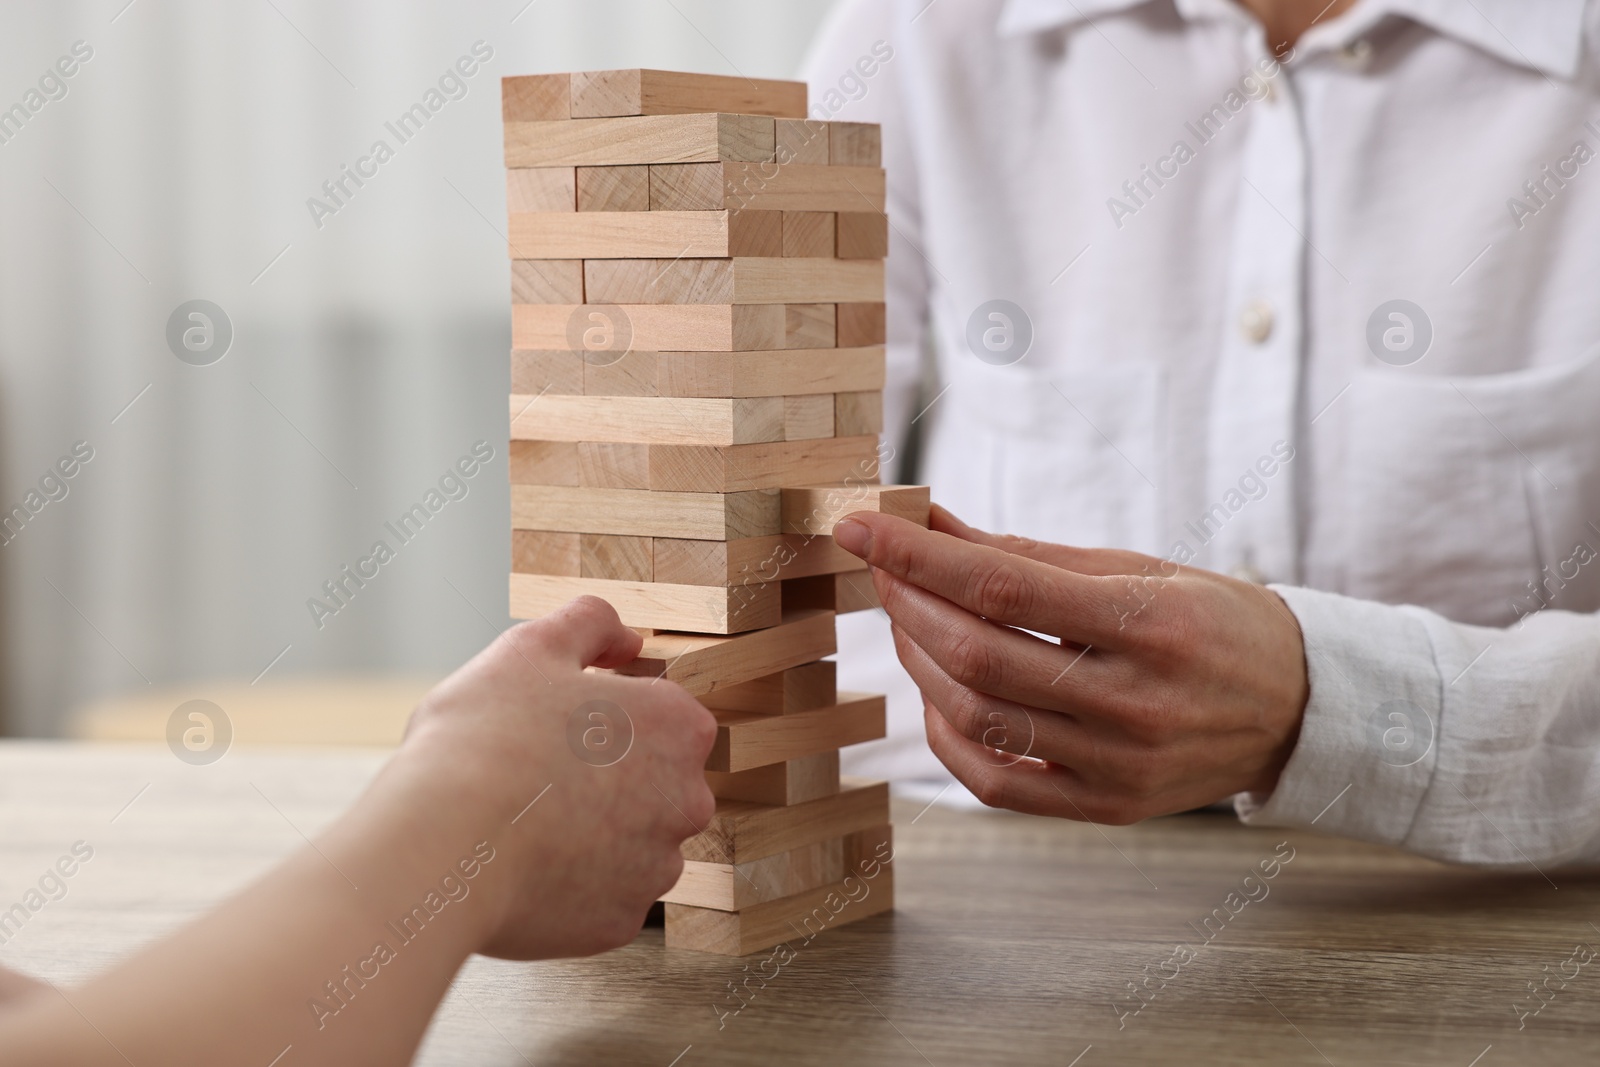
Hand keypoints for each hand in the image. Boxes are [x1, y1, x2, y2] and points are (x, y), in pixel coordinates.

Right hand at [398, 596, 716, 958]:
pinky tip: (523, 866)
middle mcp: (687, 800)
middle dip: (607, 780)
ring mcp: (656, 868)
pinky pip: (600, 898)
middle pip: (652, 784)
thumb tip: (625, 638)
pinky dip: (569, 886)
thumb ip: (591, 625)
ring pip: (629, 844)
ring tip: (524, 822)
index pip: (661, 716)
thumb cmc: (486, 739)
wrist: (444, 842)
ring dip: (590, 834)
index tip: (560, 726)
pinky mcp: (619, 923)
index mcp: (679, 727)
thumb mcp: (532, 647)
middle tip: (537, 774)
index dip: (607, 718)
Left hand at [832, 506, 1307, 822]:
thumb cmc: (1211, 622)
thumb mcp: (1138, 568)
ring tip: (910, 620)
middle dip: (909, 603)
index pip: (1002, 587)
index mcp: (1150, 625)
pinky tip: (939, 692)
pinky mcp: (1107, 807)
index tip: (862, 524)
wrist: (1296, 707)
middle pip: (977, 655)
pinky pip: (996, 781)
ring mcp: (1120, 765)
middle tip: (884, 567)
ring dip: (918, 662)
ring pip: (976, 718)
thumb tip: (930, 526)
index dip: (918, 555)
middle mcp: (1135, 703)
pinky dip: (948, 734)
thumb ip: (1029, 554)